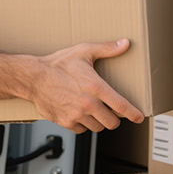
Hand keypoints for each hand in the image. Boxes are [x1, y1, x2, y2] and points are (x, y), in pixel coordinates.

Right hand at [26, 38, 144, 133]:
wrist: (33, 77)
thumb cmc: (57, 64)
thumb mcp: (83, 52)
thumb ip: (106, 49)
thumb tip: (124, 44)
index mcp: (96, 88)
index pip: (121, 106)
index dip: (133, 114)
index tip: (139, 117)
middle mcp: (88, 104)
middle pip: (112, 122)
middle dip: (114, 118)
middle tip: (110, 111)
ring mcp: (76, 115)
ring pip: (97, 127)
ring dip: (98, 121)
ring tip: (92, 110)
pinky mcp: (65, 122)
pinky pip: (81, 130)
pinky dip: (82, 124)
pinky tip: (78, 113)